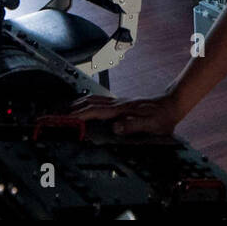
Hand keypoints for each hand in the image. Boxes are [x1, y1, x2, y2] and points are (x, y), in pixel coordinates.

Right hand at [67, 91, 182, 135]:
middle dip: (69, 108)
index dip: (77, 115)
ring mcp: (117, 101)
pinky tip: (82, 105)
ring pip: (91, 98)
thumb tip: (116, 127)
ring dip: (75, 103)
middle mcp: (117, 103)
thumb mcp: (152, 126)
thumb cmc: (163, 117)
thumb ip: (134, 126)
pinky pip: (97, 100)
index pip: (94, 111)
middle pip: (88, 102)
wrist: (172, 104)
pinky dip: (85, 102)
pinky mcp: (119, 103)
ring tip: (62, 109)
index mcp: (121, 110)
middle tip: (54, 114)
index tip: (63, 118)